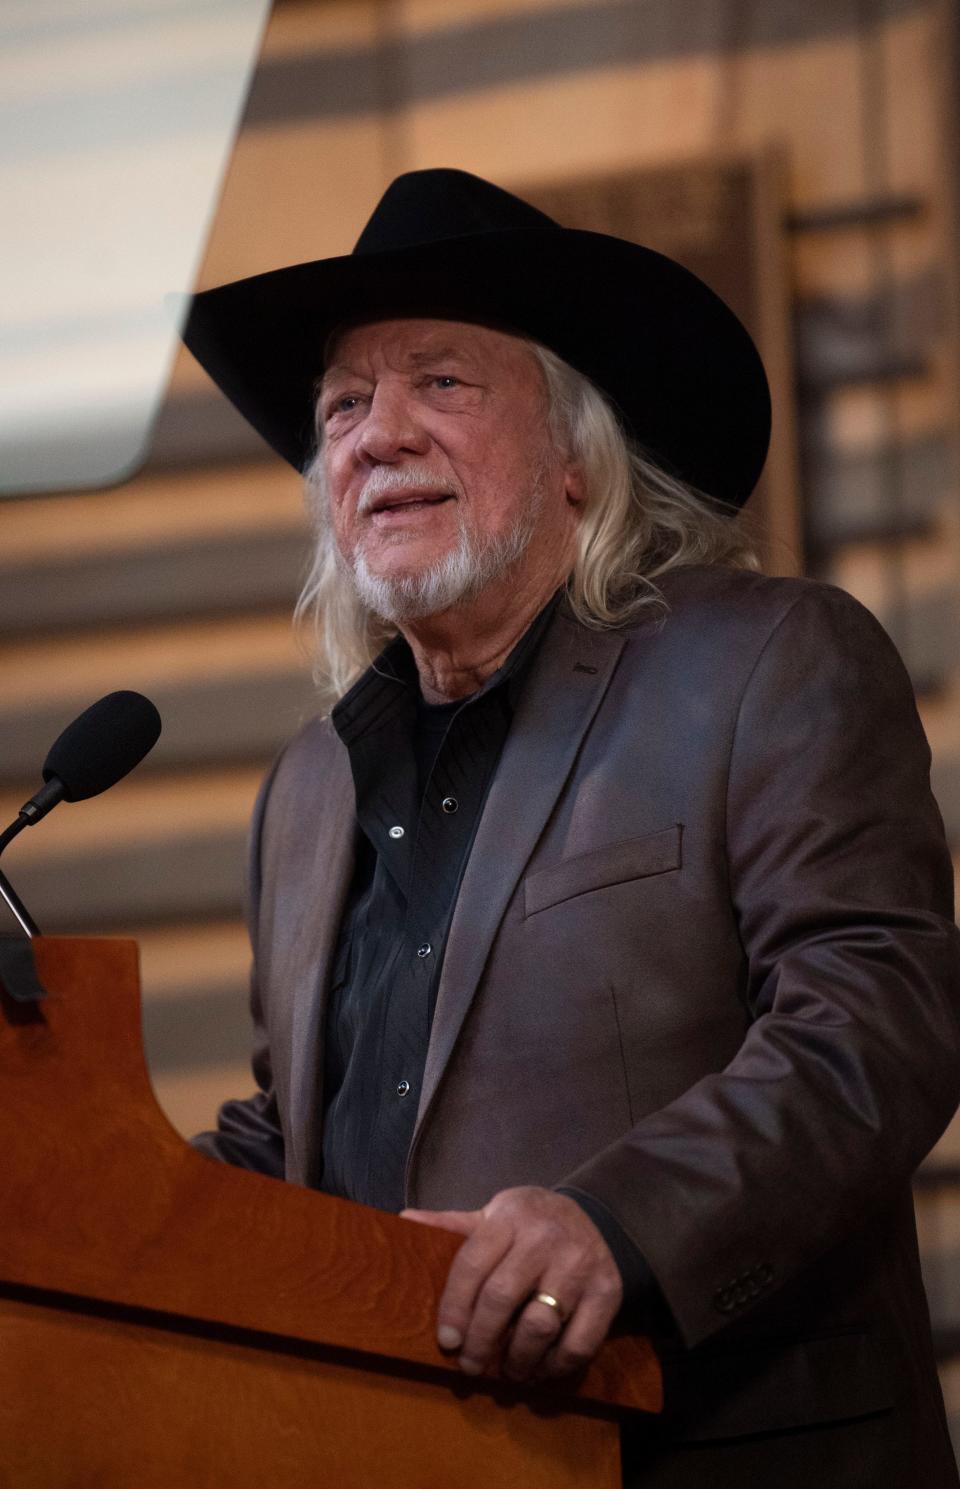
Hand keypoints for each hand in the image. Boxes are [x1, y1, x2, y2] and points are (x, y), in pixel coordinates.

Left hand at [401, 1185, 622, 1382]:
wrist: (597, 1217)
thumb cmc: (530, 1223)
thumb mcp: (493, 1214)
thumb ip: (453, 1224)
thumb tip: (404, 1219)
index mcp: (510, 1217)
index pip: (473, 1264)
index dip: (455, 1307)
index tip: (446, 1341)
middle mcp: (545, 1238)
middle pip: (502, 1297)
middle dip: (480, 1340)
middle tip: (470, 1365)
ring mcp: (580, 1264)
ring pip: (540, 1324)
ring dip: (517, 1359)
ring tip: (506, 1372)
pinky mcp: (608, 1292)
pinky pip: (579, 1342)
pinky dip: (556, 1366)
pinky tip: (541, 1369)